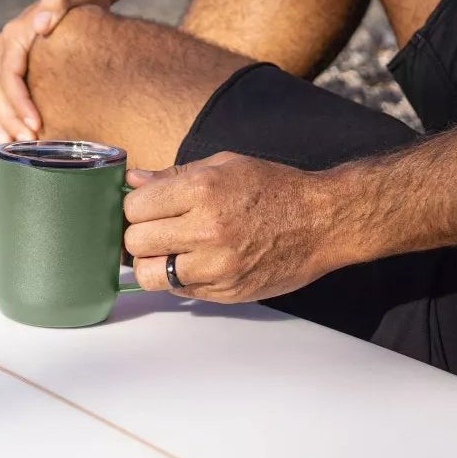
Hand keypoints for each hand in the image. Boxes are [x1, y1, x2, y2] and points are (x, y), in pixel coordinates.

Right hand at [0, 0, 110, 142]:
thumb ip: (58, 4)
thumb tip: (41, 24)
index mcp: (14, 35)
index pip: (10, 76)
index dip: (19, 104)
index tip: (36, 126)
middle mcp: (3, 45)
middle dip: (8, 119)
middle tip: (28, 144)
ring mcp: (3, 54)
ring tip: (7, 144)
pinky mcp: (8, 62)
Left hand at [122, 152, 354, 302]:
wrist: (322, 222)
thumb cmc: (276, 190)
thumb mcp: (224, 165)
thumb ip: (173, 176)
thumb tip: (133, 180)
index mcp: (203, 191)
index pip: (134, 208)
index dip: (135, 207)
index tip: (145, 208)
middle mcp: (207, 230)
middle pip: (135, 243)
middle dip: (138, 235)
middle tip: (154, 229)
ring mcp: (216, 266)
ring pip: (148, 275)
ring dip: (151, 263)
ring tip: (167, 251)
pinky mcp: (226, 292)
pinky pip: (178, 292)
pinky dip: (177, 279)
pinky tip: (193, 262)